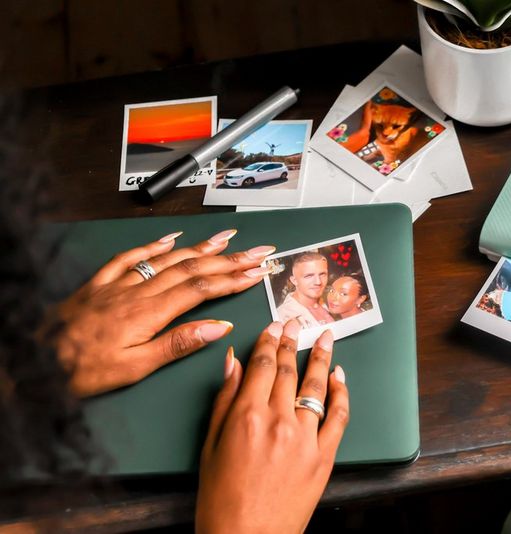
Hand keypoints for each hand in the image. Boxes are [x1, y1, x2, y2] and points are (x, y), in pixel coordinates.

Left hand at [51, 229, 275, 396]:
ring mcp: (118, 284)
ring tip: (227, 239)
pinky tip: (171, 239)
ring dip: (200, 248)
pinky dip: (154, 245)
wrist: (33, 361)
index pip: (202, 289)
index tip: (258, 271)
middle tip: (257, 250)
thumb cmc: (81, 371)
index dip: (233, 279)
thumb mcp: (133, 368)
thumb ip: (177, 345)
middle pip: (192, 269)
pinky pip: (130, 257)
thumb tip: (217, 328)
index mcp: (148, 313)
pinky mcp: (99, 283)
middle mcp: (136, 291)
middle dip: (229, 258)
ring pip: (167, 259)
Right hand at [196, 320, 348, 533]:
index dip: (268, 341)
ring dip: (321, 357)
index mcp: (246, 416)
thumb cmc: (221, 500)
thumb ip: (223, 401)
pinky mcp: (324, 456)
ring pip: (316, 386)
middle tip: (297, 323)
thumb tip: (231, 363)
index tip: (274, 326)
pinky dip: (341, 393)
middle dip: (292, 342)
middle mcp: (278, 421)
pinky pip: (338, 416)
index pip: (261, 365)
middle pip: (288, 370)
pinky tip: (340, 377)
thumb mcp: (209, 447)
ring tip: (325, 337)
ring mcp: (305, 438)